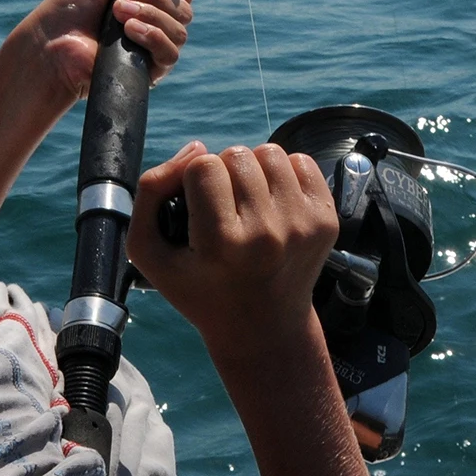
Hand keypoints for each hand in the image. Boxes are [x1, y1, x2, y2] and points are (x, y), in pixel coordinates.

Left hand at [25, 0, 192, 103]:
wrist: (52, 39)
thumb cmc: (73, 2)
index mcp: (148, 0)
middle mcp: (155, 25)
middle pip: (183, 10)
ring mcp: (152, 50)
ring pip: (180, 31)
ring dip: (150, 15)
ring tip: (116, 14)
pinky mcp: (147, 72)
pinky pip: (170, 55)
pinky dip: (153, 37)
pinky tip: (129, 31)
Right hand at [129, 140, 338, 363]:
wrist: (262, 327)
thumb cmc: (199, 288)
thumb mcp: (150, 252)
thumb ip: (151, 191)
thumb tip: (196, 147)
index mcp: (222, 244)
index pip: (203, 166)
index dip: (192, 180)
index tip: (196, 209)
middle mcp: (266, 233)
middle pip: (237, 154)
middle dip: (224, 173)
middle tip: (223, 210)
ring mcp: (302, 225)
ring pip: (270, 152)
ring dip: (254, 170)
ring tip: (248, 203)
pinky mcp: (326, 220)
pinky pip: (302, 162)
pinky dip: (284, 175)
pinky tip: (274, 204)